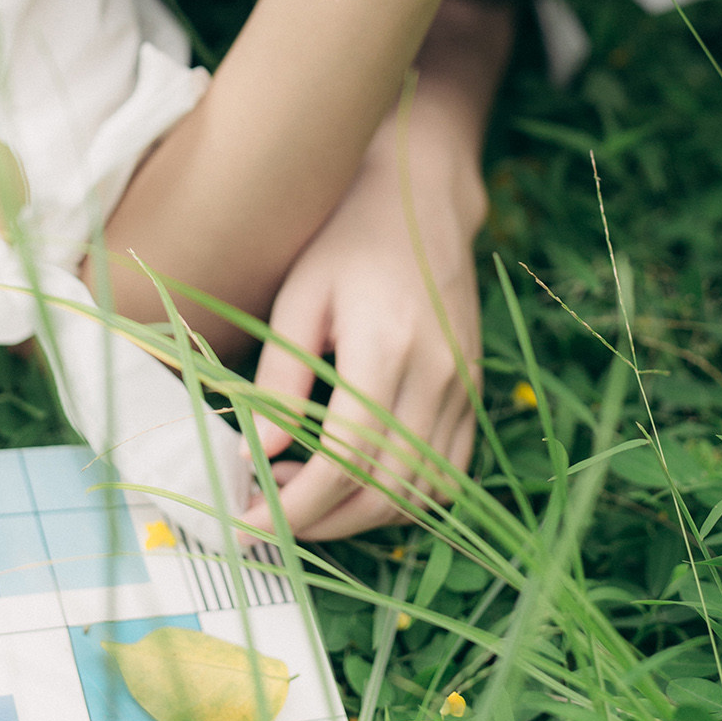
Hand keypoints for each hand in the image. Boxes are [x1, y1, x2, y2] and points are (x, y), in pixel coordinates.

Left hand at [238, 131, 483, 540]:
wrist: (421, 197)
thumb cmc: (347, 237)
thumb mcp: (300, 294)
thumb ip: (281, 377)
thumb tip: (260, 454)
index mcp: (389, 347)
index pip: (345, 461)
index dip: (295, 504)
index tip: (249, 519)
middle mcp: (438, 376)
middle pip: (384, 491)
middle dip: (321, 523)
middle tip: (268, 517)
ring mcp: (463, 387)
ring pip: (420, 495)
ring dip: (360, 518)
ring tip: (304, 497)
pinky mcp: (473, 392)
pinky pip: (447, 475)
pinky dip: (402, 499)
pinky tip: (355, 485)